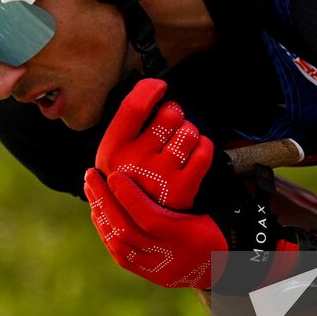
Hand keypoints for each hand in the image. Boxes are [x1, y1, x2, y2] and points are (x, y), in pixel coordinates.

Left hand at [84, 167, 226, 288]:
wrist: (224, 269)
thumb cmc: (219, 228)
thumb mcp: (217, 204)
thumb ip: (195, 181)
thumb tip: (177, 149)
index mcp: (187, 238)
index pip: (150, 219)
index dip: (130, 197)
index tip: (115, 174)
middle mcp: (170, 257)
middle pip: (128, 232)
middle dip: (105, 202)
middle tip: (90, 175)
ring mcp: (158, 270)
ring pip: (119, 245)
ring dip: (102, 215)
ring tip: (91, 190)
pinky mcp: (149, 275)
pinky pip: (120, 255)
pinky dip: (106, 232)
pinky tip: (98, 213)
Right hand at [94, 78, 213, 210]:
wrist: (139, 228)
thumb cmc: (129, 183)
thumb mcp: (111, 158)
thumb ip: (123, 128)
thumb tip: (146, 90)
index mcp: (111, 151)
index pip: (135, 105)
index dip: (151, 88)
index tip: (159, 87)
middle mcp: (134, 163)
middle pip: (169, 113)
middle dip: (174, 113)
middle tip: (170, 126)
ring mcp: (160, 176)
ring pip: (189, 131)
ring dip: (188, 133)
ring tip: (180, 145)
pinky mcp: (183, 189)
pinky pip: (205, 150)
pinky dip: (204, 147)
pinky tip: (194, 155)